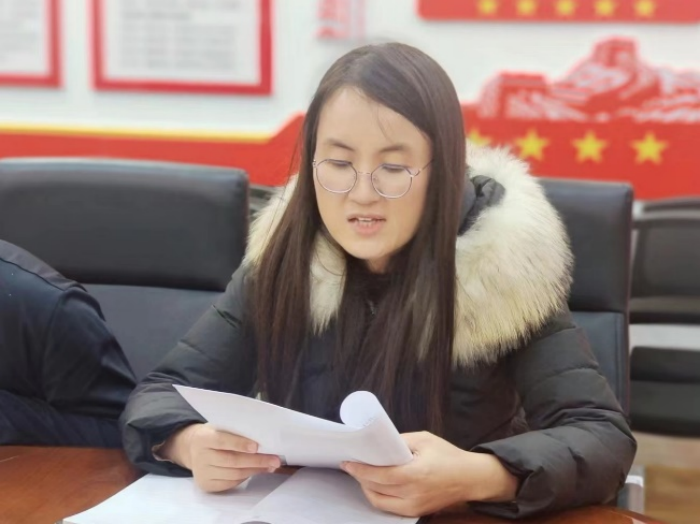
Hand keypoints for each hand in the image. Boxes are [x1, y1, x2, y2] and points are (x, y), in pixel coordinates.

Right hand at [160, 423, 281, 492]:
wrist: (192, 448)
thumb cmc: (213, 434)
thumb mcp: (219, 427)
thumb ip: (235, 431)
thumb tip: (262, 437)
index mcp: (203, 438)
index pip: (222, 441)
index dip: (240, 444)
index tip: (256, 446)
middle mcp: (200, 456)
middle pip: (231, 461)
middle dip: (256, 461)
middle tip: (274, 460)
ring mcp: (202, 473)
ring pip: (233, 474)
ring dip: (255, 470)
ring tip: (270, 466)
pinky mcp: (206, 485)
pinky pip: (230, 483)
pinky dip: (246, 477)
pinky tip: (256, 471)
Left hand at [342, 431, 517, 516]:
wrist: (471, 477)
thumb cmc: (449, 456)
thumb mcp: (424, 440)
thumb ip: (399, 441)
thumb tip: (378, 444)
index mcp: (415, 474)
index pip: (379, 475)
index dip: (360, 469)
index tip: (347, 462)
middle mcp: (413, 494)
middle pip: (375, 489)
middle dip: (359, 477)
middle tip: (351, 465)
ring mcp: (414, 506)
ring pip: (379, 502)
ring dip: (367, 488)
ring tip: (361, 474)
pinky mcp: (416, 512)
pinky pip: (389, 507)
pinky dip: (378, 497)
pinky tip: (375, 485)